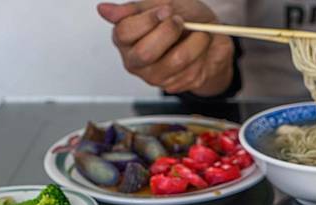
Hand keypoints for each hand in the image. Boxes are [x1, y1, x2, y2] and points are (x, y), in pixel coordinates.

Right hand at [97, 0, 234, 95]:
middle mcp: (135, 60)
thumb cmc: (184, 17)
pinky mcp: (172, 86)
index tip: (166, 10)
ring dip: (195, 42)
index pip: (124, 33)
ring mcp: (153, 76)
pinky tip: (200, 50)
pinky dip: (202, 55)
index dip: (148, 20)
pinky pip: (190, 72)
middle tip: (181, 21)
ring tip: (200, 33)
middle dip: (169, 32)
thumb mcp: (161, 2)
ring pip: (175, 61)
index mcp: (125, 37)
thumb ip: (134, 8)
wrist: (211, 35)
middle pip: (145, 53)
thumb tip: (103, 10)